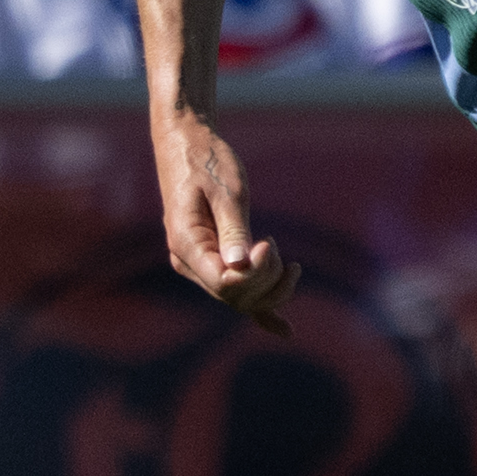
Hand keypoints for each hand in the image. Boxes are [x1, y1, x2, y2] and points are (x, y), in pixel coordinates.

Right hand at [152, 107, 297, 334]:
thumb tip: (241, 267)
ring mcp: (198, 264)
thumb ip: (233, 229)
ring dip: (271, 288)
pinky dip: (260, 312)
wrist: (188, 144)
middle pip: (234, 295)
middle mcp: (188, 262)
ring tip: (291, 263)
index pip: (225, 283)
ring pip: (238, 297)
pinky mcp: (213, 260)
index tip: (268, 242)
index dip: (255, 273)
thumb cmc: (207, 162)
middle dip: (267, 279)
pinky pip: (235, 293)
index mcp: (185, 244)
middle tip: (275, 243)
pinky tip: (285, 331)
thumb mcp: (225, 191)